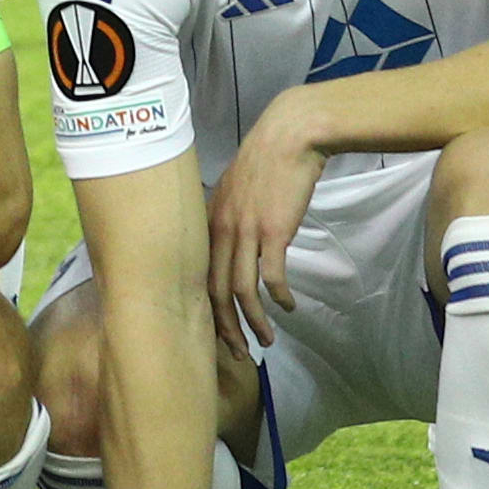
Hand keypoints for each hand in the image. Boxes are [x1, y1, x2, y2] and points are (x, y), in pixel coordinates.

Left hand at [205, 109, 326, 350]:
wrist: (291, 135)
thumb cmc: (267, 161)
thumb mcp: (235, 190)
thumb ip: (229, 219)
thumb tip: (233, 245)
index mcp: (209, 221)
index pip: (197, 275)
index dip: (205, 309)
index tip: (215, 333)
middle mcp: (221, 229)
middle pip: (213, 291)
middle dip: (225, 328)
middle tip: (238, 353)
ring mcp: (246, 230)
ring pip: (240, 290)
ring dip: (254, 321)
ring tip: (267, 341)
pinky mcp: (274, 230)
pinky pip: (271, 275)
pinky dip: (278, 297)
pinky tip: (288, 306)